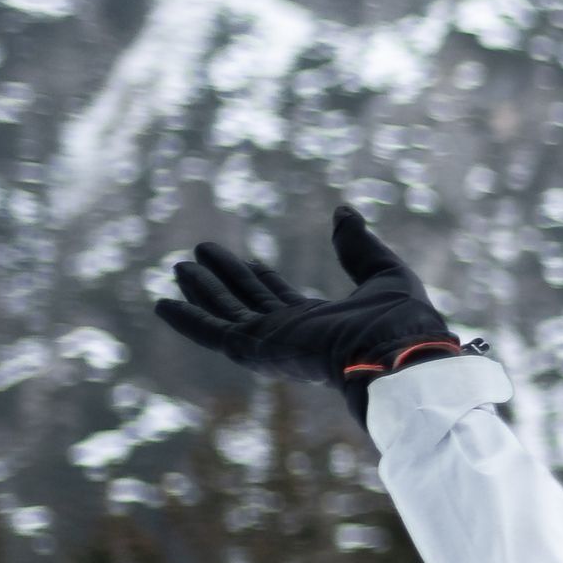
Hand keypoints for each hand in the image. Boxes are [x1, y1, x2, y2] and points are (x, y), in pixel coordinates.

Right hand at [152, 203, 474, 388]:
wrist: (397, 351)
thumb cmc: (400, 319)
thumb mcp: (382, 272)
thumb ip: (358, 246)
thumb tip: (344, 212)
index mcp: (321, 322)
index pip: (282, 298)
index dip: (262, 278)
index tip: (249, 260)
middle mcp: (292, 335)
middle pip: (248, 301)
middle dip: (225, 278)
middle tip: (200, 254)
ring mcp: (271, 343)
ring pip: (226, 311)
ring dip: (202, 289)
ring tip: (179, 265)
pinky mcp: (255, 348)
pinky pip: (212, 332)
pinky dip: (187, 319)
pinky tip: (162, 303)